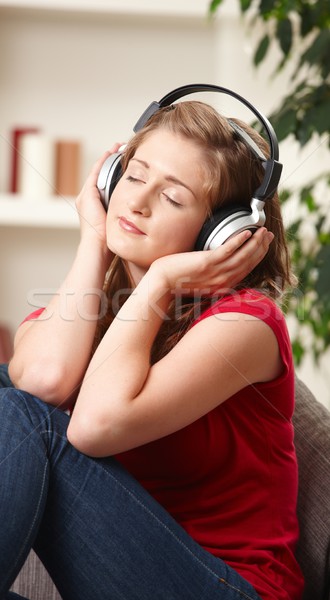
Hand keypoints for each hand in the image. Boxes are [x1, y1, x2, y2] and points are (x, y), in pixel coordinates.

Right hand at [75, 143, 122, 247]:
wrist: (98, 245)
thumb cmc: (110, 240)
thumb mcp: (120, 223)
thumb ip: (127, 215)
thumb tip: (144, 213)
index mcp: (96, 206)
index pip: (104, 184)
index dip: (113, 172)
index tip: (124, 164)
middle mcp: (88, 199)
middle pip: (100, 175)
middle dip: (110, 162)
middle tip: (120, 149)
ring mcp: (86, 196)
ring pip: (98, 171)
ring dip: (107, 158)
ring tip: (116, 147)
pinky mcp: (88, 193)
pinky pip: (96, 173)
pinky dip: (103, 162)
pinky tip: (110, 153)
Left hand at [150, 227, 273, 294]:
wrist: (162, 284)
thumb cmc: (177, 281)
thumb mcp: (201, 281)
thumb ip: (213, 273)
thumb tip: (219, 261)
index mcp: (223, 286)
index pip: (247, 269)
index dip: (258, 255)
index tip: (264, 244)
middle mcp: (223, 281)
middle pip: (248, 262)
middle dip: (261, 247)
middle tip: (268, 234)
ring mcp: (216, 273)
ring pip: (242, 257)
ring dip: (254, 243)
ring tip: (262, 231)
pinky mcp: (206, 263)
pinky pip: (228, 251)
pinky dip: (239, 242)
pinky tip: (246, 233)